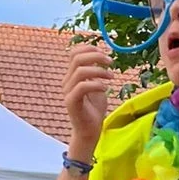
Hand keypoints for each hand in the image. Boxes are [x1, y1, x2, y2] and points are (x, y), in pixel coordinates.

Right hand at [62, 35, 113, 152]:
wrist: (89, 131)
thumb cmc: (94, 109)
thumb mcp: (97, 86)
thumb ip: (96, 72)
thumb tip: (103, 58)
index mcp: (72, 75)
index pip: (74, 53)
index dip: (89, 48)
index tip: (105, 54)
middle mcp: (67, 81)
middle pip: (76, 58)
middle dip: (96, 56)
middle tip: (111, 62)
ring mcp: (68, 92)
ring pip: (80, 71)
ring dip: (99, 71)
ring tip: (111, 77)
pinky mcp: (71, 102)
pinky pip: (81, 87)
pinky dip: (96, 84)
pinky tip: (106, 88)